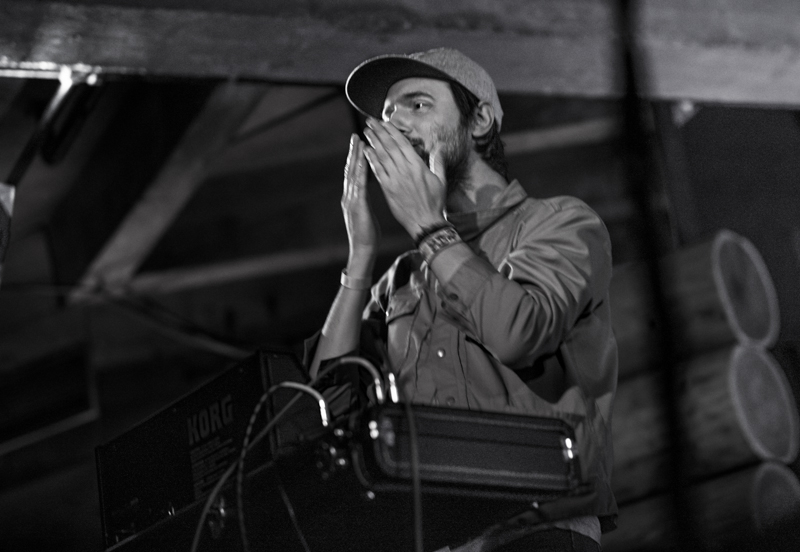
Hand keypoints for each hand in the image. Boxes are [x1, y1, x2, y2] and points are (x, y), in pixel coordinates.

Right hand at [342, 134, 379, 275]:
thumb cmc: (368, 234)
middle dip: (353, 152)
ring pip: (352, 173)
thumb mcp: (366, 213)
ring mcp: (351, 199)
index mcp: (352, 197)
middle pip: (350, 169)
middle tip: (356, 135)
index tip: (360, 143)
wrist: (363, 249)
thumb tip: (368, 191)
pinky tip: (364, 160)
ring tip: (359, 141)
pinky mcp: (357, 205)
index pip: (353, 173)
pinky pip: (359, 184)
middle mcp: (349, 195)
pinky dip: (360, 170)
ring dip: (355, 156)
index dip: (355, 158)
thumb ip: (365, 200)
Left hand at [363, 119, 446, 238]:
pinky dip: (371, 160)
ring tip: (366, 131)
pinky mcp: (388, 189)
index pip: (402, 143)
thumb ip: (438, 162)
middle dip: (379, 132)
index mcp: (418, 166)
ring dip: (373, 142)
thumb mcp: (441, 180)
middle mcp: (405, 170)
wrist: (425, 222)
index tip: (385, 122)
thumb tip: (439, 147)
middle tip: (370, 121)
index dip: (392, 131)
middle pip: (390, 146)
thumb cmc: (435, 203)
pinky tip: (366, 151)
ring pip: (382, 156)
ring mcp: (395, 179)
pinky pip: (378, 171)